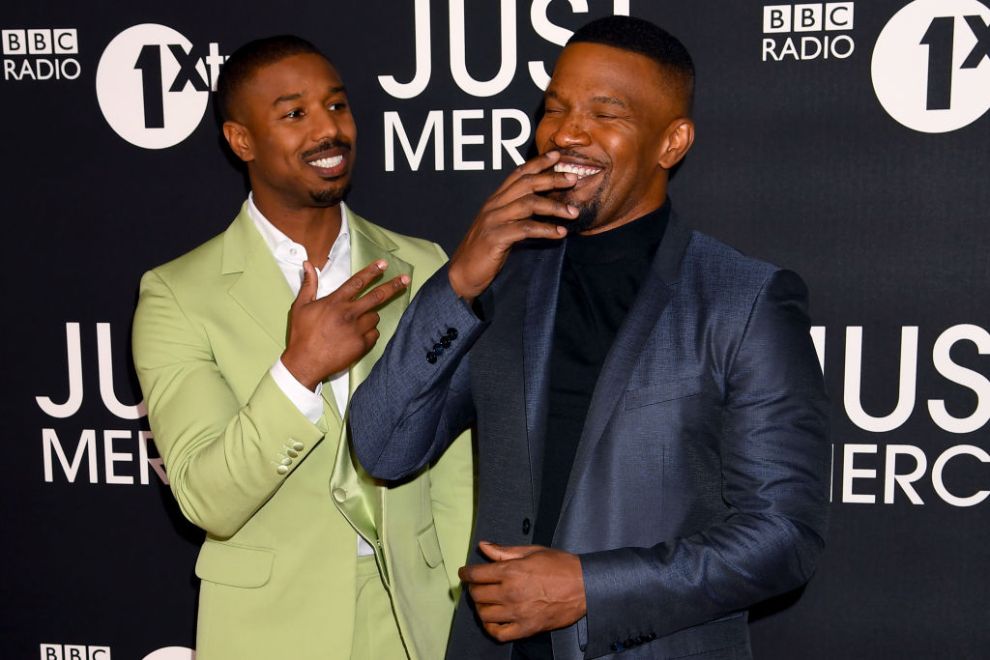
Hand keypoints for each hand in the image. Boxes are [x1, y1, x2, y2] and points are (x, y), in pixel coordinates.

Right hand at [281, 259, 408, 389]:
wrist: (304, 363)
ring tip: (355, 323)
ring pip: (374, 317)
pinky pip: (374, 334)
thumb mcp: (300, 306)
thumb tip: (308, 264)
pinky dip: (369, 333)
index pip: (358, 282)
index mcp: (335, 302)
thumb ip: (308, 284)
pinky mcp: (361, 345)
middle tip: (406, 280)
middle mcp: (349, 313)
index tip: (384, 264)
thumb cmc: (301, 334)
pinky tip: (356, 336)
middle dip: (393, 286)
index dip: (372, 271)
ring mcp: (357, 330)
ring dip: (370, 316)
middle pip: (377, 296)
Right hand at [448, 151, 578, 302]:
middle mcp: (493, 206)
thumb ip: (516, 215)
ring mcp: (493, 220)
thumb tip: (543, 208)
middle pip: (526, 184)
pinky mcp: (496, 238)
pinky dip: (545, 229)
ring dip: (554, 207)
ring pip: (528, 204)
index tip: (557, 155)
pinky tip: (560, 233)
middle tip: (573, 179)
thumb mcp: (500, 227)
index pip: (517, 174)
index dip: (538, 163)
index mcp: (495, 201)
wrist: (463, 274)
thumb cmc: (484, 252)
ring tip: (573, 213)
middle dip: (551, 179)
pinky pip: (525, 229)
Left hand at [459, 541, 586, 641]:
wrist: (584, 586)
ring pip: (484, 614)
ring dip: (480, 607)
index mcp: (511, 572)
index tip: (464, 573)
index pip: (476, 574)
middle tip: (476, 585)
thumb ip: (504, 552)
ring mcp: (517, 613)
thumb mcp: (532, 552)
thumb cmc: (560, 565)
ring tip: (485, 601)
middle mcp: (510, 593)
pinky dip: (491, 627)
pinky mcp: (526, 628)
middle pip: (477, 594)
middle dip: (472, 588)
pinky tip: (493, 620)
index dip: (466, 573)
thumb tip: (483, 546)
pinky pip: (499, 633)